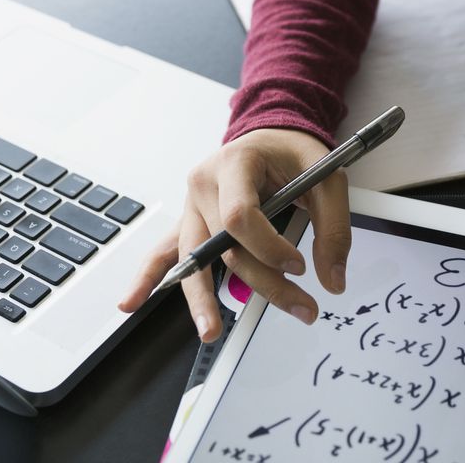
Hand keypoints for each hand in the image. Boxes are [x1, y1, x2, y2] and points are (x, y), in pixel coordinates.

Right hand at [117, 128, 352, 342]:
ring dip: (201, 297)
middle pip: (224, 245)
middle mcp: (204, 184)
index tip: (299, 265)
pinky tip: (131, 302)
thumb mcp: (327, 177)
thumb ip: (334, 228)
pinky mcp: (191, 222)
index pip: (240, 214)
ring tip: (210, 331)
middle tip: (301, 308)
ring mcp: (192, 205)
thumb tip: (333, 281)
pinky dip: (149, 276)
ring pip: (194, 256)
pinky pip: (165, 250)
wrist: (269, 134)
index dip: (268, 246)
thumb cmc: (293, 153)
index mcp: (234, 163)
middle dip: (262, 283)